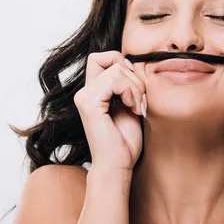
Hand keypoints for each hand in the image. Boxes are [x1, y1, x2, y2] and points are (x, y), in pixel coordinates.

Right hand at [74, 51, 145, 170]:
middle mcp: (84, 92)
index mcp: (92, 92)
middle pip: (111, 59)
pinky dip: (131, 92)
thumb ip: (126, 84)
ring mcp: (84, 97)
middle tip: (139, 101)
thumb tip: (129, 61)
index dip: (122, 63)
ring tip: (137, 108)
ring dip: (135, 87)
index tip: (135, 87)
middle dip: (134, 76)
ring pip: (116, 69)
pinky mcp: (89, 104)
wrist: (118, 165)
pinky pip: (115, 80)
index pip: (102, 57)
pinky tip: (133, 109)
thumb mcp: (129, 104)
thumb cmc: (125, 141)